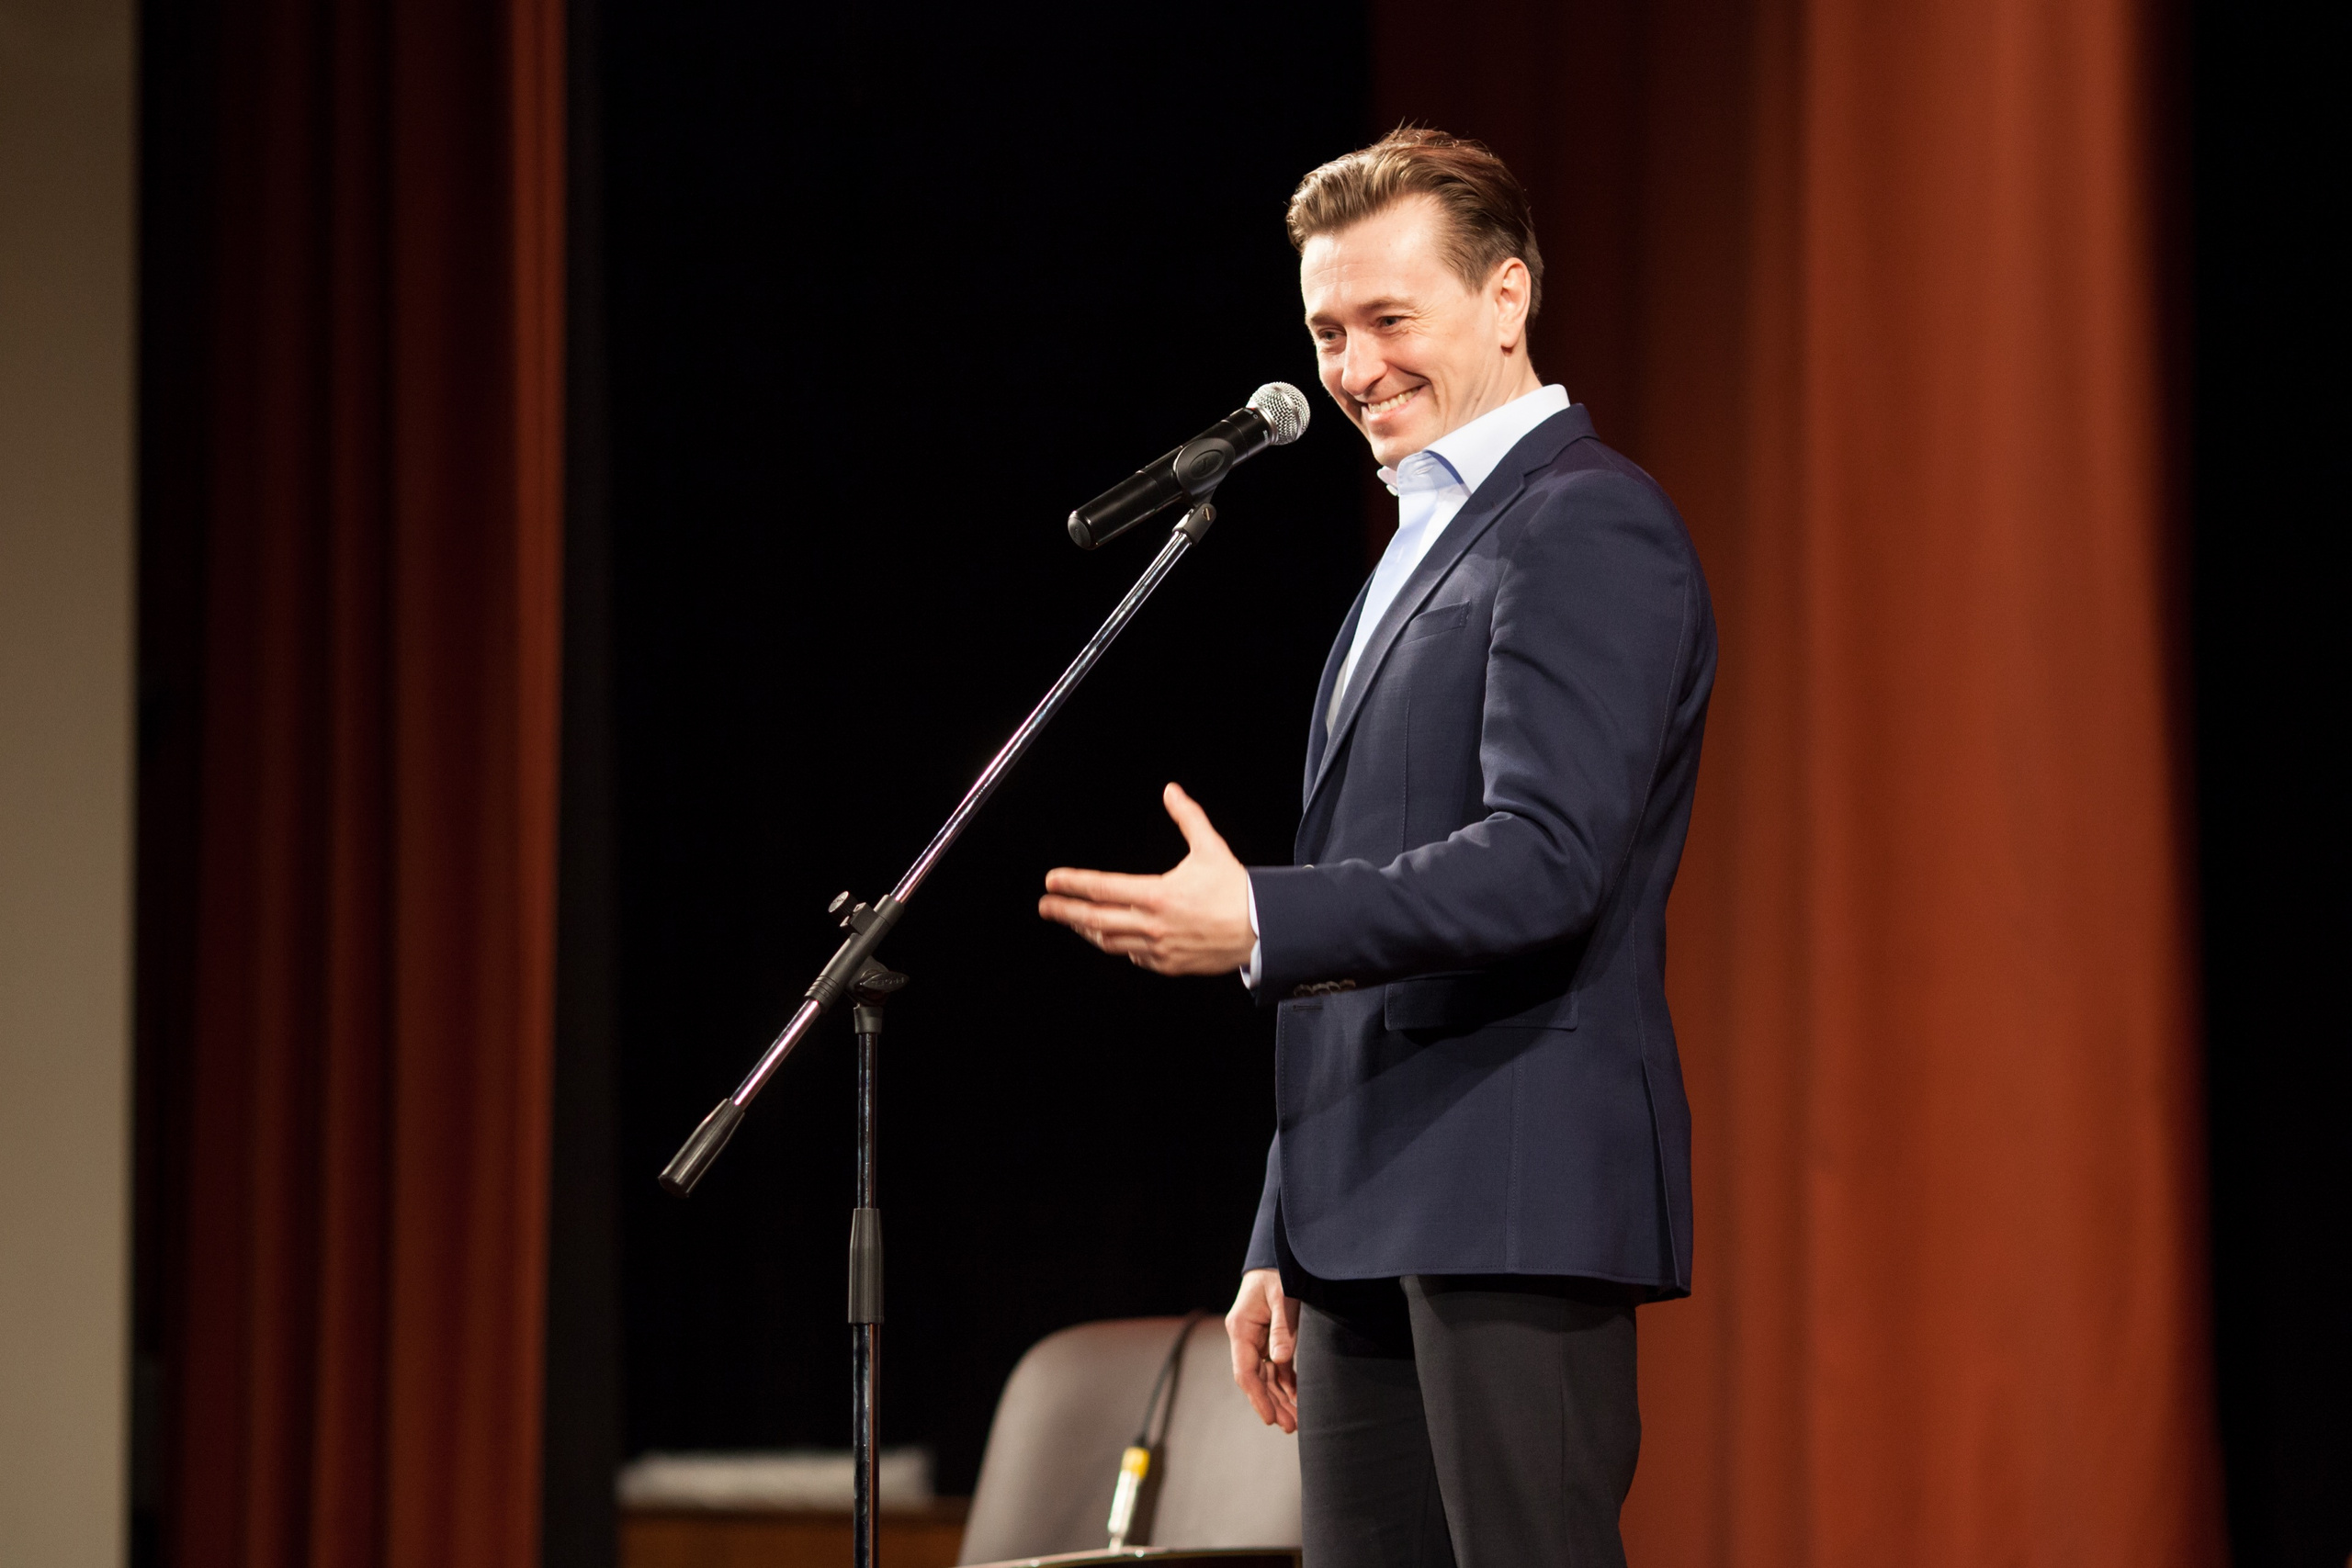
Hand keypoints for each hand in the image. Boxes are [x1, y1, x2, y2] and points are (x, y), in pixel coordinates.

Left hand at [1037, 783, 1253, 974]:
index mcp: (1157, 894)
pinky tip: (1113, 938)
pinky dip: (1120, 947)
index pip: (1103, 888)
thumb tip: (1172, 791)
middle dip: (1065, 912)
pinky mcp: (1168, 964)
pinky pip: (1134, 957)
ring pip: (1110, 942)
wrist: (1263, 930)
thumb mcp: (1211, 848)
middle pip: (1095, 919)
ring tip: (1074, 921)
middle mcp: (1152, 924)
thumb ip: (1188, 818)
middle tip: (1045, 907)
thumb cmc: (1236, 890)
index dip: (1073, 884)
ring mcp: (1158, 948)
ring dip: (1088, 930)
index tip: (1052, 881)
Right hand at [1226, 1268, 1299, 1431]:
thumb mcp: (1283, 1297)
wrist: (1277, 1256)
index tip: (1271, 1418)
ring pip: (1266, 1376)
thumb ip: (1282, 1328)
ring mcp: (1256, 1339)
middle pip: (1256, 1379)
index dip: (1258, 1398)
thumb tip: (1281, 1360)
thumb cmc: (1279, 1272)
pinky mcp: (1268, 1338)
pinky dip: (1285, 1383)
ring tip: (1295, 1420)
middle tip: (1291, 1426)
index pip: (1245, 1372)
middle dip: (1272, 1404)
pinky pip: (1275, 1367)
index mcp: (1240, 1328)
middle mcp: (1244, 1337)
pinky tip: (1296, 1398)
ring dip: (1279, 1397)